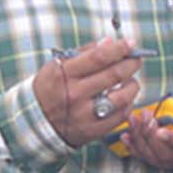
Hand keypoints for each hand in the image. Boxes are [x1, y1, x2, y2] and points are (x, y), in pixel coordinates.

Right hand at [31, 38, 146, 148]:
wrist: (35, 121)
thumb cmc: (50, 88)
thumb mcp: (57, 65)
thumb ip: (84, 52)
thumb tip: (110, 42)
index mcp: (64, 74)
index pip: (99, 57)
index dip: (119, 49)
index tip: (130, 44)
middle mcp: (75, 94)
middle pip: (114, 75)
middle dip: (131, 64)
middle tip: (136, 59)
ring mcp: (84, 115)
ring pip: (122, 98)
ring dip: (132, 85)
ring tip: (131, 80)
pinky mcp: (92, 130)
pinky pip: (120, 116)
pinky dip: (127, 104)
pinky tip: (125, 98)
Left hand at [120, 105, 172, 172]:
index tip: (160, 129)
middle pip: (164, 154)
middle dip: (150, 138)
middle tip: (144, 118)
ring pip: (153, 156)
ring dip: (140, 140)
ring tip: (133, 120)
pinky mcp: (163, 160)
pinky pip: (145, 158)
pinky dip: (133, 148)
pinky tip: (124, 136)